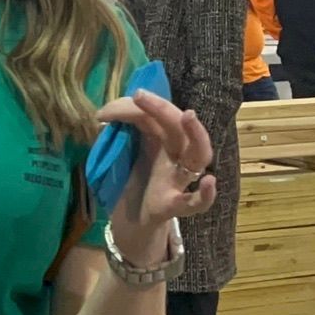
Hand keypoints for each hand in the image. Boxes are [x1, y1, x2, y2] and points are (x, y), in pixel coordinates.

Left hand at [97, 90, 216, 262]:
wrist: (132, 218)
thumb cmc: (134, 179)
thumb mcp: (126, 151)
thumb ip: (121, 132)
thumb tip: (103, 116)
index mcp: (164, 140)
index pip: (157, 115)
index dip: (135, 107)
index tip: (104, 112)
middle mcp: (176, 155)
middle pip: (178, 126)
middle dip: (162, 108)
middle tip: (140, 95)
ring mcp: (178, 180)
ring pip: (199, 155)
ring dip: (197, 134)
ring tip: (189, 116)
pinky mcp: (172, 205)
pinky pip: (194, 203)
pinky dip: (205, 195)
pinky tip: (210, 183)